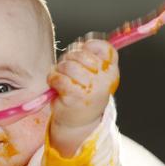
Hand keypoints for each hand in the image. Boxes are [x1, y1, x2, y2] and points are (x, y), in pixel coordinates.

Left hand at [47, 39, 118, 154]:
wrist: (79, 122)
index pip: (103, 46)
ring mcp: (92, 88)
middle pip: (80, 54)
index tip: (80, 56)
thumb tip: (82, 42)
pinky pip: (58, 78)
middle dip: (68, 60)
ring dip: (59, 71)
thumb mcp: (94, 75)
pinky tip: (56, 87)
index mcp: (111, 70)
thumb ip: (91, 57)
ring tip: (61, 80)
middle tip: (66, 71)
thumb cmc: (83, 93)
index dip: (86, 47)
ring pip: (68, 65)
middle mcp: (105, 78)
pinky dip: (52, 80)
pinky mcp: (76, 96)